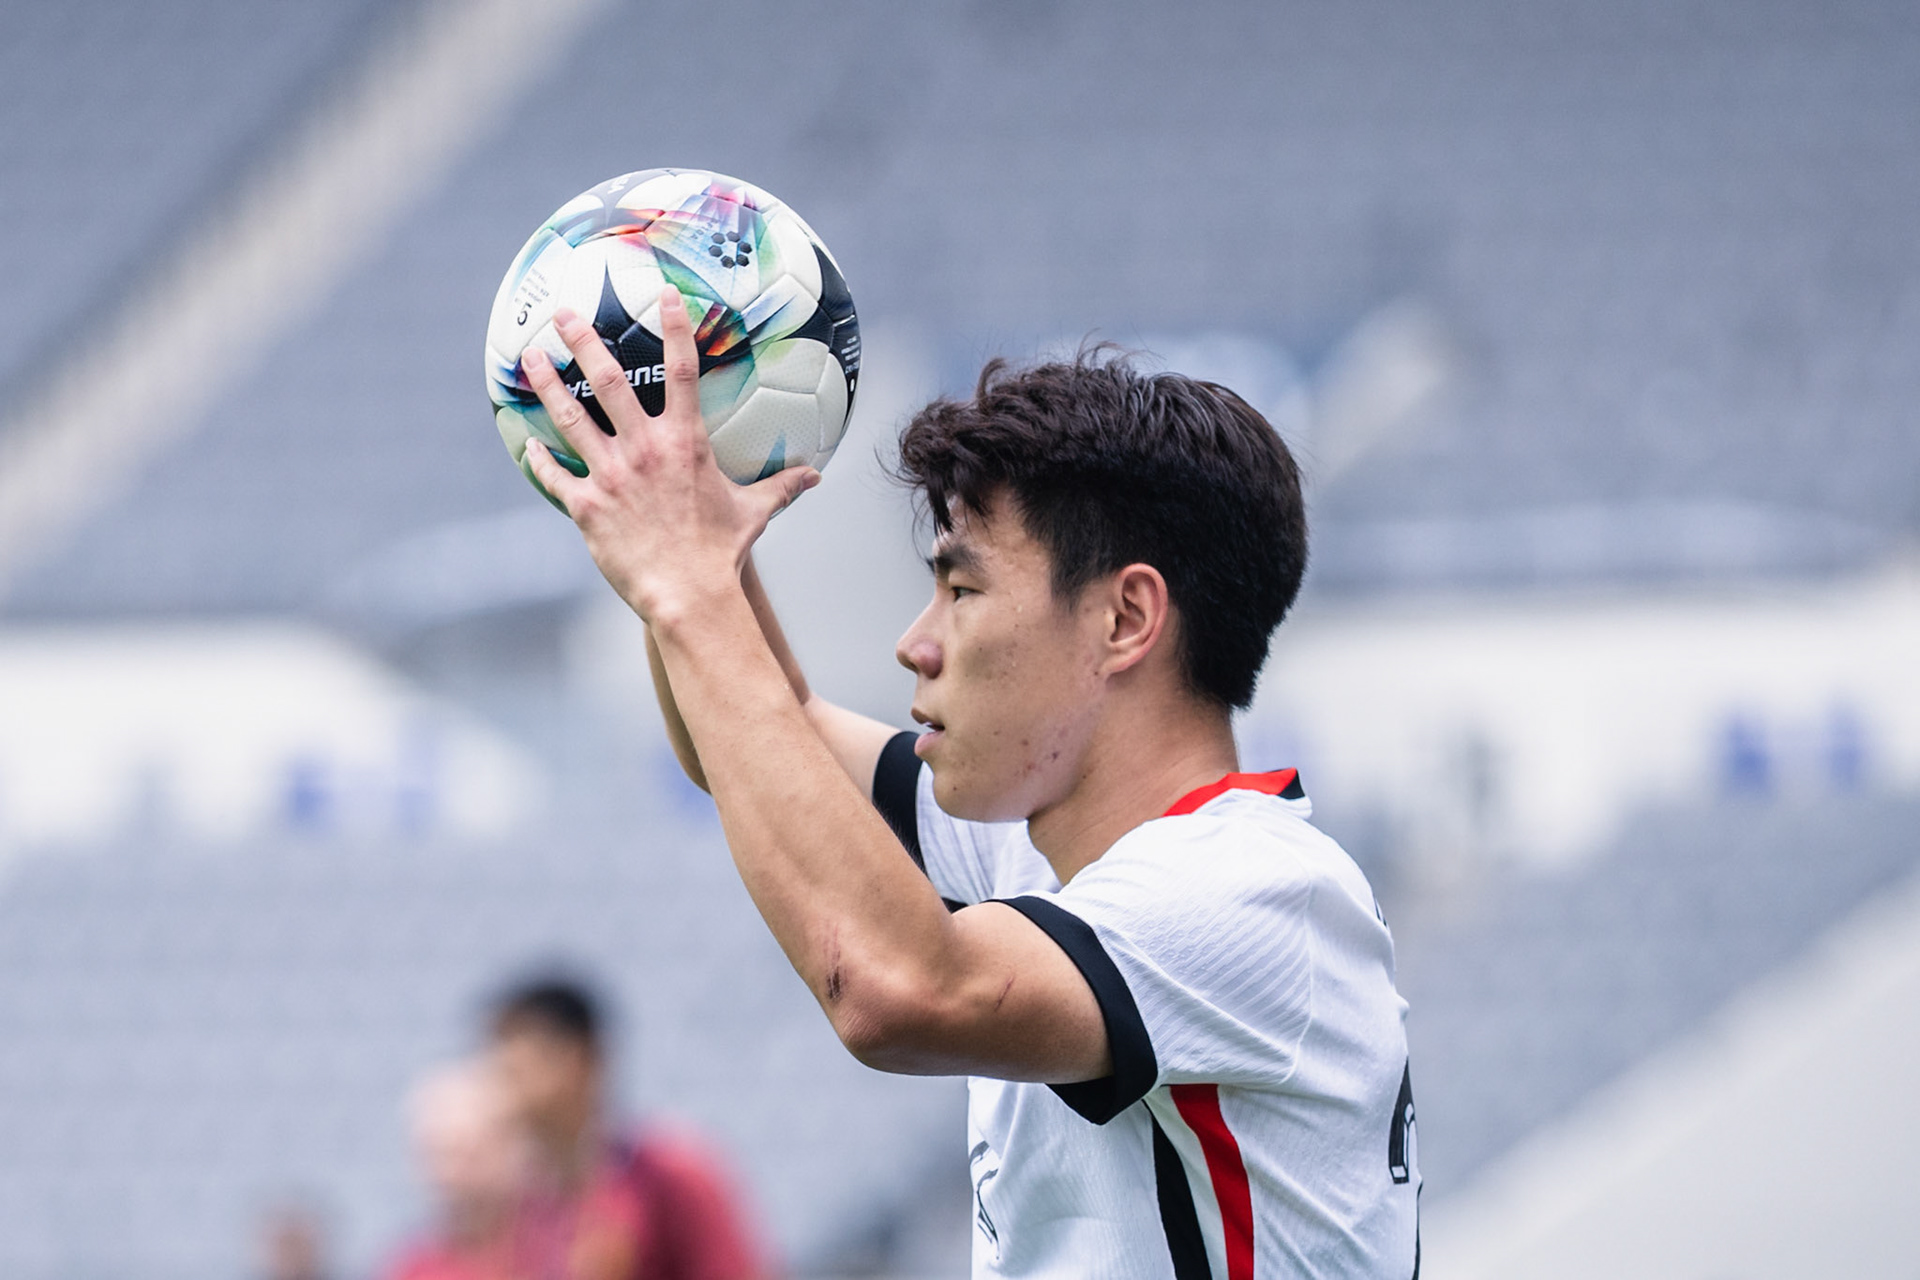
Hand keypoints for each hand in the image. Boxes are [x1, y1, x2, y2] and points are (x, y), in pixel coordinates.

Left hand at [520, 288, 819, 622]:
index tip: (663, 295)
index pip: (683, 371)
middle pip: (608, 381)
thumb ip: (781, 487)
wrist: (688, 593)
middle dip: (583, 341)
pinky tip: (528, 444)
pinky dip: (541, 458)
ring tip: (530, 358)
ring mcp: (611, 475)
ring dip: (548, 384)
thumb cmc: (721, 552)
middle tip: (563, 313)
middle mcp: (644, 449)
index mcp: (685, 443)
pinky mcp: (586, 506)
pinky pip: (555, 475)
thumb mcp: (754, 512)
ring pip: (571, 417)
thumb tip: (815, 478)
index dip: (675, 328)